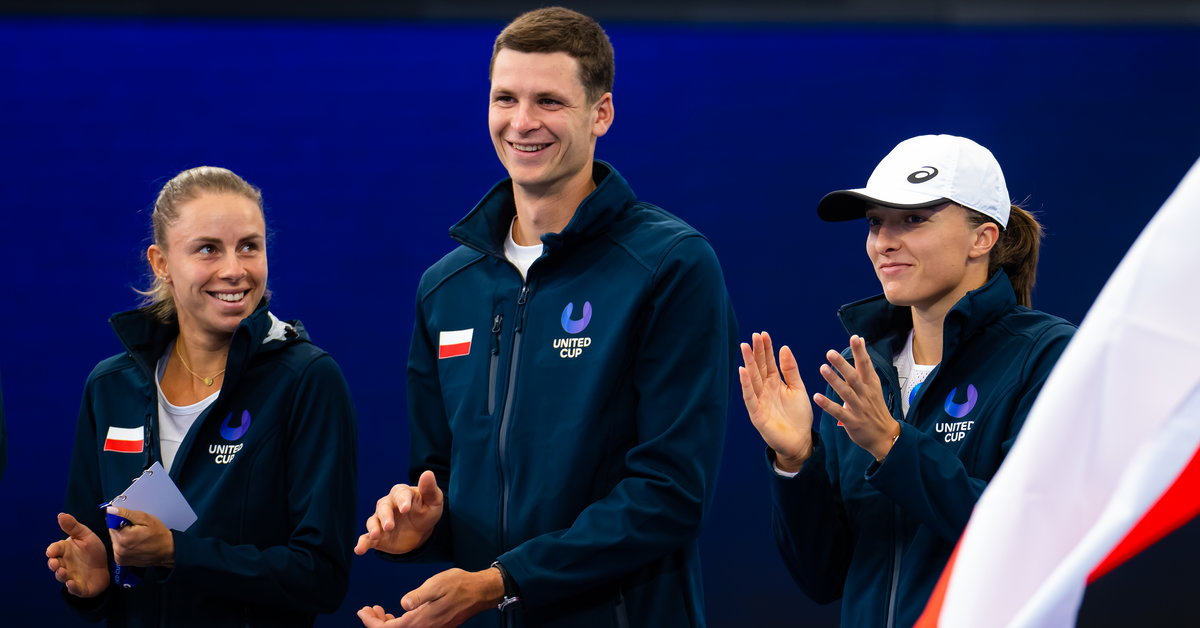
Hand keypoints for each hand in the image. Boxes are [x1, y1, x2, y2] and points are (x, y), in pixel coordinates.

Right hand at [46, 512, 109, 597]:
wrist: (109, 566)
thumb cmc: (93, 550)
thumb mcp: (86, 536)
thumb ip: (73, 526)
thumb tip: (61, 515)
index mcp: (65, 551)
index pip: (55, 549)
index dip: (53, 550)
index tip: (52, 551)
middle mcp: (65, 564)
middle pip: (55, 564)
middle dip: (53, 564)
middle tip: (55, 562)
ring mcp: (71, 576)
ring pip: (62, 576)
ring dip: (61, 575)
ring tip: (62, 571)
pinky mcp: (80, 587)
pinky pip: (75, 589)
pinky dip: (72, 587)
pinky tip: (72, 583)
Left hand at [107, 506, 175, 567]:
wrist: (167, 551)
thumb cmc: (159, 535)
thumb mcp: (146, 519)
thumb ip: (127, 513)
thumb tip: (111, 510)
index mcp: (124, 537)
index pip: (111, 522)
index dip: (121, 519)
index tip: (130, 521)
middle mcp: (119, 549)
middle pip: (113, 532)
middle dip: (121, 528)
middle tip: (136, 529)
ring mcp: (119, 556)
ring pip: (114, 540)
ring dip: (122, 536)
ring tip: (137, 537)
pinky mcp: (121, 561)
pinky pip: (117, 548)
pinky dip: (123, 545)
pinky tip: (134, 544)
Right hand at [354, 470, 443, 555]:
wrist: (420, 530)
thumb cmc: (427, 510)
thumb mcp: (434, 501)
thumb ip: (430, 489)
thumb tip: (427, 473)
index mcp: (401, 493)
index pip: (400, 495)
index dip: (402, 501)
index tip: (405, 509)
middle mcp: (387, 505)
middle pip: (383, 508)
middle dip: (385, 516)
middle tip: (389, 526)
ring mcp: (380, 520)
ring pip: (373, 522)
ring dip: (373, 528)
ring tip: (376, 536)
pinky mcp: (377, 536)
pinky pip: (367, 538)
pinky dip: (362, 543)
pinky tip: (359, 550)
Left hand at [357, 567, 503, 627]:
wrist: (480, 592)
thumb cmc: (459, 585)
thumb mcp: (437, 584)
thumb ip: (418, 596)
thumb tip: (402, 605)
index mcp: (421, 620)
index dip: (372, 623)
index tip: (362, 611)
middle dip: (376, 623)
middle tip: (367, 609)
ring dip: (387, 623)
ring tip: (379, 610)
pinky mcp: (434, 626)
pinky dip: (399, 622)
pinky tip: (396, 613)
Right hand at [739, 331, 814, 471]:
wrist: (800, 441)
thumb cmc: (799, 416)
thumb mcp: (798, 389)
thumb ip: (791, 370)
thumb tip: (784, 348)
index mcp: (775, 383)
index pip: (768, 362)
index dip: (766, 349)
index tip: (763, 334)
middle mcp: (765, 389)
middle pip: (759, 367)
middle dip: (756, 352)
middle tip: (753, 336)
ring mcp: (759, 401)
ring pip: (752, 379)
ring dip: (748, 363)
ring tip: (745, 347)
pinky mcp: (756, 414)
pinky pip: (750, 397)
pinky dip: (746, 385)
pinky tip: (743, 372)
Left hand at [814, 335, 900, 460]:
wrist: (884, 435)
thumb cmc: (875, 407)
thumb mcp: (873, 384)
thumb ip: (864, 363)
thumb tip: (861, 340)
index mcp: (870, 384)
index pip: (866, 365)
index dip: (860, 352)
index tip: (855, 338)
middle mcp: (865, 394)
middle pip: (854, 377)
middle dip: (843, 365)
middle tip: (830, 353)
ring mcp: (859, 408)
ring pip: (846, 393)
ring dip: (834, 381)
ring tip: (822, 369)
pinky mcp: (852, 421)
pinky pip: (839, 412)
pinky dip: (828, 405)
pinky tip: (817, 397)